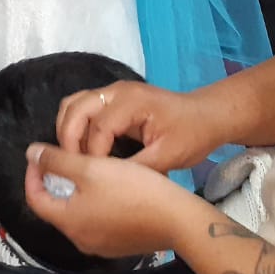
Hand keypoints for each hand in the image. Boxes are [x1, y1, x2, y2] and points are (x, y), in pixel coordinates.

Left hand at [24, 143, 211, 259]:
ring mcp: (102, 247)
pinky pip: (97, 223)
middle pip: (56, 208)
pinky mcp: (121, 247)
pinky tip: (108, 189)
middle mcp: (81, 241)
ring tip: (86, 171)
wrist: (179, 219)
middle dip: (55, 183)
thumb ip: (56, 161)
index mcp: (69, 223)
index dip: (33, 174)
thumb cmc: (131, 190)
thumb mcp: (90, 168)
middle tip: (64, 160)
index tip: (41, 156)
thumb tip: (30, 153)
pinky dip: (93, 205)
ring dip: (75, 194)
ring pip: (77, 216)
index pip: (35, 198)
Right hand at [56, 80, 226, 173]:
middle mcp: (116, 91)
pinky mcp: (111, 97)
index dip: (93, 154)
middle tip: (72, 167)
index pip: (99, 127)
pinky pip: (81, 106)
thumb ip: (137, 168)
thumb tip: (108, 182)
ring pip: (72, 104)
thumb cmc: (192, 135)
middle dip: (69, 139)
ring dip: (67, 130)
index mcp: (132, 103)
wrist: (207, 115)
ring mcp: (112, 91)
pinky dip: (74, 125)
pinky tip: (82, 147)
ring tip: (73, 158)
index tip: (95, 177)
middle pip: (75, 108)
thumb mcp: (169, 156)